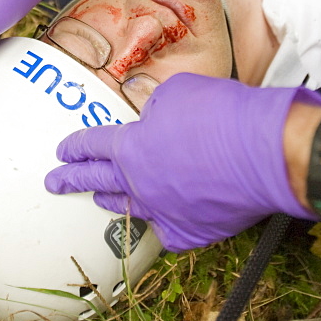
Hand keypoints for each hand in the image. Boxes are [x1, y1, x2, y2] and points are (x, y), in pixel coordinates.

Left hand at [45, 74, 320, 250]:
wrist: (266, 150)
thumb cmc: (224, 113)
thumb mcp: (179, 91)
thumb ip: (156, 103)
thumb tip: (149, 109)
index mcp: (133, 148)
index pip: (94, 144)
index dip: (76, 145)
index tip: (62, 150)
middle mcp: (143, 184)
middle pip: (100, 180)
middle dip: (74, 179)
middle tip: (55, 182)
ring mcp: (167, 211)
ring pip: (131, 208)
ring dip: (113, 200)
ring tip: (101, 198)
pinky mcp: (195, 229)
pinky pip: (168, 228)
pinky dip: (161, 220)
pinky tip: (158, 220)